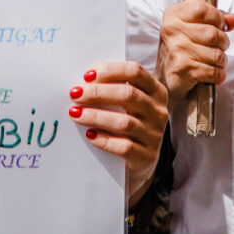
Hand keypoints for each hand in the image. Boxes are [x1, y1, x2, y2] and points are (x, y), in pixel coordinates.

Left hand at [70, 59, 166, 203]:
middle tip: (75, 94)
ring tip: (75, 113)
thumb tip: (83, 81)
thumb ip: (113, 89)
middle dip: (98, 93)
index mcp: (156, 92)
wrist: (139, 162)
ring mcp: (154, 135)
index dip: (110, 71)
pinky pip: (125, 147)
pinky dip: (104, 140)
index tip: (87, 76)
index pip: (135, 72)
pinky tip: (90, 135)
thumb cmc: (127, 123)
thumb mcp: (128, 104)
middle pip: (129, 95)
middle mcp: (158, 112)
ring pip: (125, 122)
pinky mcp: (146, 157)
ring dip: (96, 116)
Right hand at [156, 0, 233, 94]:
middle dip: (222, 43)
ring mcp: (177, 50)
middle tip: (217, 47)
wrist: (166, 78)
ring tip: (213, 61)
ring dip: (221, 61)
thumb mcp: (192, 27)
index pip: (203, 8)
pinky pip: (214, 72)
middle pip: (213, 33)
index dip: (217, 18)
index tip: (219, 26)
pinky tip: (211, 73)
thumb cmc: (181, 50)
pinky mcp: (183, 70)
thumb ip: (214, 20)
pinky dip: (218, 75)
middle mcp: (173, 30)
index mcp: (174, 15)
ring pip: (217, 54)